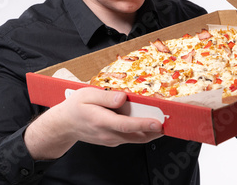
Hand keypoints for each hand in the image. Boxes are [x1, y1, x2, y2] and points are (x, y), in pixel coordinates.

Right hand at [24, 87, 163, 159]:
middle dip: (155, 130)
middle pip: (136, 135)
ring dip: (151, 132)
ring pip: (136, 138)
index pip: (126, 125)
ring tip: (165, 121)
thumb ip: (105, 97)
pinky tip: (149, 122)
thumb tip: (122, 98)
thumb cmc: (76, 107)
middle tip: (171, 121)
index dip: (144, 124)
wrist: (64, 125)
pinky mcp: (113, 140)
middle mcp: (108, 134)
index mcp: (101, 121)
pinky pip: (131, 137)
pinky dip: (142, 131)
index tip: (158, 123)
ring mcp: (111, 140)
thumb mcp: (86, 95)